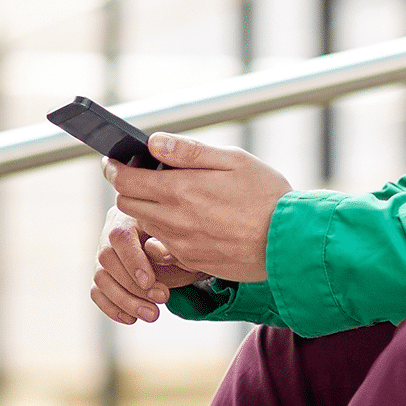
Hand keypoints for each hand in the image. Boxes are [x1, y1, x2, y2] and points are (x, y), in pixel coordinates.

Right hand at [91, 207, 205, 324]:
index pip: (120, 237)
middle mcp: (110, 232)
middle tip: (162, 299)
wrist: (180, 251)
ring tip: (152, 315)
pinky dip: (112, 308)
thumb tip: (154, 251)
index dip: (132, 260)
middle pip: (106, 259)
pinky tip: (131, 319)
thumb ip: (169, 246)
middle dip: (133, 286)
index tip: (149, 282)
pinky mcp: (103, 275)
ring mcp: (103, 255)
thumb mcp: (182, 242)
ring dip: (125, 301)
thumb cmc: (181, 242)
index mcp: (129, 217)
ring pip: (100, 279)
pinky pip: (97, 293)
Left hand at [107, 131, 289, 284]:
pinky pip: (163, 247)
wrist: (291, 243)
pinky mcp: (192, 262)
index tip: (115, 162)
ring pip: (144, 226)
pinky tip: (186, 222)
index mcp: (182, 190)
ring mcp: (181, 245)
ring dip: (146, 211)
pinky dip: (164, 233)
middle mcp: (175, 221)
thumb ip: (190, 152)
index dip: (115, 169)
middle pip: (128, 205)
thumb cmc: (268, 196)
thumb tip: (154, 142)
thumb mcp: (235, 161)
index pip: (126, 181)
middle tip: (142, 177)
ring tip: (169, 198)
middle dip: (128, 189)